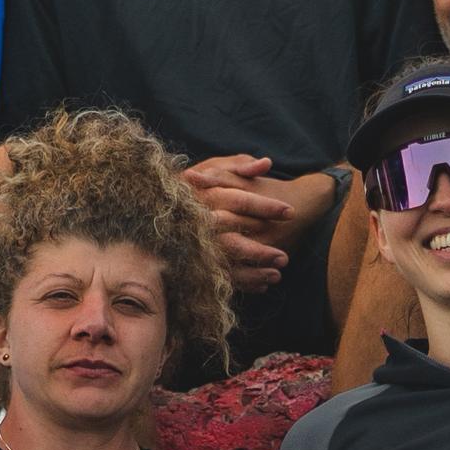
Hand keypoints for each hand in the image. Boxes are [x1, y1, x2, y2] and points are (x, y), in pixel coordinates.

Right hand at [180, 153, 298, 292]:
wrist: (159, 203)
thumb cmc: (198, 184)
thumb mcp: (216, 167)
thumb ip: (240, 165)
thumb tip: (267, 164)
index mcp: (207, 196)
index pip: (240, 201)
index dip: (266, 207)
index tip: (290, 212)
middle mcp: (200, 222)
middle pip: (232, 240)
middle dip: (259, 251)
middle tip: (285, 258)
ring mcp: (195, 244)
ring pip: (225, 263)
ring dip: (253, 272)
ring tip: (277, 275)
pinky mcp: (194, 260)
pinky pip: (218, 276)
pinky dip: (242, 283)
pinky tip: (263, 285)